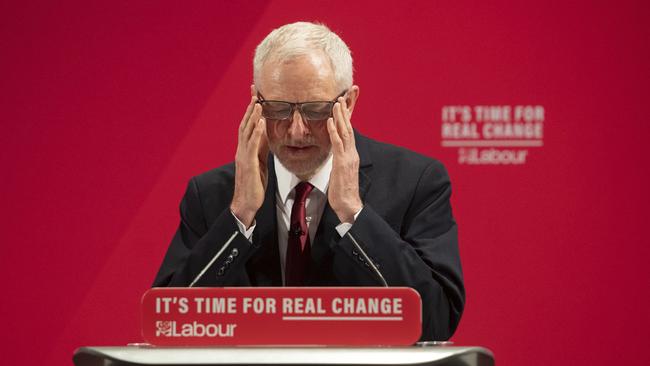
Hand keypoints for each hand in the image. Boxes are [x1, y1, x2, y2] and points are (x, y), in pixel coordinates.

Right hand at [230, 85, 268, 227]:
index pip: (248, 125)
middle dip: (250, 107)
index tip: (256, 95)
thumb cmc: (254, 185)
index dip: (252, 110)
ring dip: (252, 116)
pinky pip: (252, 145)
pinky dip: (257, 132)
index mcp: (246, 149)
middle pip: (245, 123)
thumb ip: (261, 148)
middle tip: (255, 90)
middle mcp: (242, 150)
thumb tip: (267, 134)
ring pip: (247, 131)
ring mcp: (243, 156)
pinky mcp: (248, 164)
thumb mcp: (260, 162)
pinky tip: (262, 122)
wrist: (246, 203)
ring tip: (259, 101)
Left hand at [326, 96, 362, 223]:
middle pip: (349, 129)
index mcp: (351, 156)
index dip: (346, 120)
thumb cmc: (343, 192)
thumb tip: (335, 155)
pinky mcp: (342, 163)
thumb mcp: (341, 173)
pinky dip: (334, 132)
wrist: (349, 205)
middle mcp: (352, 154)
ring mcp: (348, 158)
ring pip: (345, 133)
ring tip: (336, 104)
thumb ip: (339, 161)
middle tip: (341, 98)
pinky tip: (329, 122)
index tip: (342, 107)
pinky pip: (337, 144)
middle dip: (344, 113)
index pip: (349, 133)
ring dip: (340, 118)